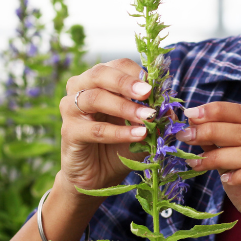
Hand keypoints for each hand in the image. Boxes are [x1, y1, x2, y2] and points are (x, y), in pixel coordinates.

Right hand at [58, 59, 153, 198]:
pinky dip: (119, 132)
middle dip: (127, 82)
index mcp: (100, 79)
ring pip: (95, 98)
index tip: (157, 85)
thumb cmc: (119, 143)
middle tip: (148, 92)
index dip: (138, 73)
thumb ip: (155, 114)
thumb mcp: (142, 125)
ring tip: (149, 116)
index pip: (119, 65)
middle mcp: (81, 87)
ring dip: (125, 107)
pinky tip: (139, 135)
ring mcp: (71, 108)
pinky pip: (95, 129)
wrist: (98, 175)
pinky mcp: (69, 132)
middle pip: (101, 73)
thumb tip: (171, 107)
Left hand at [176, 102, 240, 240]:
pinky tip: (225, 179)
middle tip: (186, 135)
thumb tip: (193, 118)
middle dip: (213, 131)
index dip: (219, 111)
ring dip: (220, 156)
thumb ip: (218, 140)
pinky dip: (240, 176)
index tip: (191, 113)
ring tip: (197, 162)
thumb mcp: (232, 162)